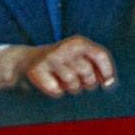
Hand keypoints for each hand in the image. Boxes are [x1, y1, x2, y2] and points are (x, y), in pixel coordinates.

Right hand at [0, 35, 116, 96]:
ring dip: (70, 88)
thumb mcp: (79, 58)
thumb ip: (97, 67)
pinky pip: (56, 91)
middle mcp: (65, 47)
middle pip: (88, 73)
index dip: (107, 72)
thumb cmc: (61, 64)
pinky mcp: (37, 71)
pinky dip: (56, 92)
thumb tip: (110, 84)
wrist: (24, 61)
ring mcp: (50, 58)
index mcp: (78, 42)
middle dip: (86, 83)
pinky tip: (51, 84)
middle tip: (77, 80)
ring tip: (63, 81)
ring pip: (73, 84)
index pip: (100, 55)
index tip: (106, 84)